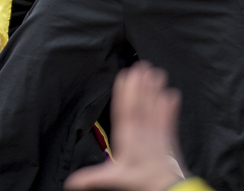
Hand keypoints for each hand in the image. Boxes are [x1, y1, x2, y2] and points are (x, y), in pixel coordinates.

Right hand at [65, 63, 185, 190]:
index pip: (125, 112)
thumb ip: (92, 177)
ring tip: (157, 72)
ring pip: (154, 107)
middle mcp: (142, 132)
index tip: (125, 76)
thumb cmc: (141, 180)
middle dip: (140, 85)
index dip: (125, 93)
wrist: (167, 188)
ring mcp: (157, 133)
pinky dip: (171, 106)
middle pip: (140, 104)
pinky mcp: (169, 136)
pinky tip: (173, 93)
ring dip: (155, 90)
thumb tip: (69, 182)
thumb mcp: (114, 177)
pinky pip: (169, 118)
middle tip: (142, 66)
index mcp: (127, 139)